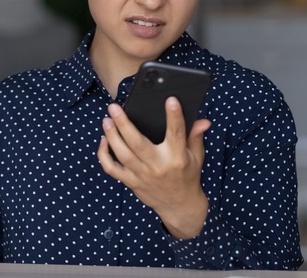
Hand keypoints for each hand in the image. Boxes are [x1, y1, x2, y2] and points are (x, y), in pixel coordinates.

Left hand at [97, 97, 211, 238]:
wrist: (179, 206)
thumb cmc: (188, 176)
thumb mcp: (197, 156)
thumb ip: (195, 136)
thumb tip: (203, 120)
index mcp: (177, 157)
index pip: (176, 133)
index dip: (174, 116)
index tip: (171, 100)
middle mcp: (158, 166)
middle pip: (137, 143)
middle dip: (124, 124)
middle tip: (114, 107)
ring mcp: (142, 175)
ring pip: (122, 155)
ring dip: (111, 136)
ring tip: (106, 120)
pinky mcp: (132, 182)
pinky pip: (112, 169)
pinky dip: (104, 155)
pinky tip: (104, 140)